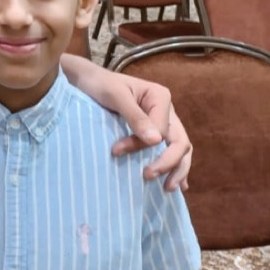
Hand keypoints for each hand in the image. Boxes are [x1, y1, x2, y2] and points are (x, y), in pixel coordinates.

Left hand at [108, 75, 190, 191]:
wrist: (88, 81)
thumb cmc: (101, 85)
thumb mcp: (116, 96)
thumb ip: (135, 117)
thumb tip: (156, 142)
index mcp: (161, 97)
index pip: (162, 131)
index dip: (141, 144)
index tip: (116, 150)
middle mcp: (168, 111)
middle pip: (180, 142)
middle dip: (169, 163)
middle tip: (148, 176)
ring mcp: (164, 122)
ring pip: (181, 149)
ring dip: (177, 169)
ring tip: (168, 188)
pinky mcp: (156, 131)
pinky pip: (171, 150)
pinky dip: (176, 167)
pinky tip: (178, 184)